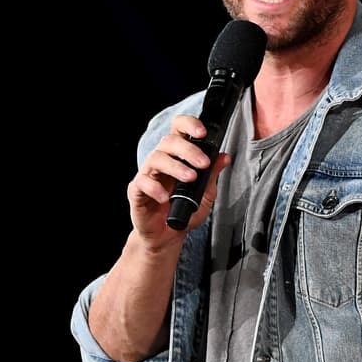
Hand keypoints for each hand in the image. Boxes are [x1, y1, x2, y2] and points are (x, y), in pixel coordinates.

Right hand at [127, 114, 230, 242]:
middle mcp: (161, 161)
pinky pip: (142, 182)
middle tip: (203, 163)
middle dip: (188, 149)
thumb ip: (213, 175)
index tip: (203, 133)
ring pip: (156, 158)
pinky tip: (166, 198)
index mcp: (177, 156)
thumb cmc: (185, 211)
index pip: (178, 130)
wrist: (168, 236)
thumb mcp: (206, 194)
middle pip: (168, 141)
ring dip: (175, 166)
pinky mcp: (136, 191)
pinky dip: (155, 188)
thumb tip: (224, 156)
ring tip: (190, 178)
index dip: (188, 125)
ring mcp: (147, 174)